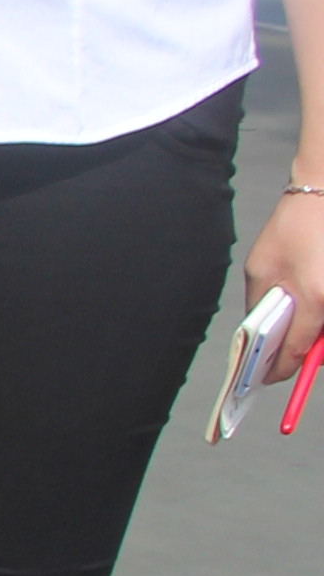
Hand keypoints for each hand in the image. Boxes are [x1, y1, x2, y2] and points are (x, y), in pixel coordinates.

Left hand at [248, 190, 323, 376]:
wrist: (323, 196)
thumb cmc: (293, 228)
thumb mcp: (260, 268)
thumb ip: (260, 304)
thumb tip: (258, 333)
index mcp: (314, 297)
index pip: (297, 349)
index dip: (282, 368)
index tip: (270, 379)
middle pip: (321, 346)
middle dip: (303, 356)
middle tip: (283, 360)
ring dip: (315, 338)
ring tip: (296, 334)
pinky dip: (321, 321)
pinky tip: (311, 314)